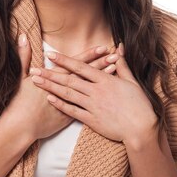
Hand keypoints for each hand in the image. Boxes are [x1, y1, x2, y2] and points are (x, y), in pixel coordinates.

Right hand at [2, 34, 118, 142]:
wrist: (20, 126)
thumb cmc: (19, 102)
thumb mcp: (21, 76)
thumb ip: (24, 55)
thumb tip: (24, 36)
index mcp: (54, 77)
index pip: (76, 63)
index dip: (90, 55)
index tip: (102, 48)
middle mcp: (64, 89)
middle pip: (86, 74)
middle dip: (101, 64)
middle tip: (114, 56)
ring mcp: (68, 103)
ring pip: (88, 89)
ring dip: (101, 80)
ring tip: (114, 72)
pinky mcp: (69, 116)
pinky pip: (87, 105)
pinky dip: (97, 98)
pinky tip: (106, 93)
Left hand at [30, 43, 158, 146]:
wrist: (141, 129)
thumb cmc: (140, 105)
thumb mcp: (132, 81)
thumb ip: (123, 64)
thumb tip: (118, 48)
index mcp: (106, 80)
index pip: (81, 67)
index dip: (65, 60)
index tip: (51, 55)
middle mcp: (97, 92)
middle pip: (69, 80)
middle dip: (50, 74)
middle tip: (34, 69)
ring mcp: (93, 106)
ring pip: (68, 94)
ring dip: (51, 87)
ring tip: (37, 82)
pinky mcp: (92, 120)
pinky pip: (73, 111)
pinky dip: (60, 105)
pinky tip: (50, 99)